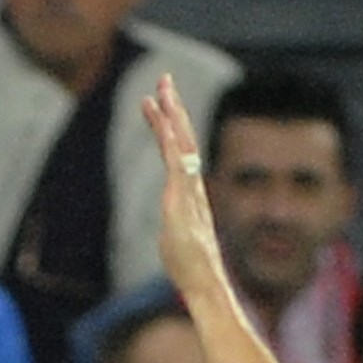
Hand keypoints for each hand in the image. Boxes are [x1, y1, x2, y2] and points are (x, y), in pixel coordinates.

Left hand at [143, 75, 227, 302]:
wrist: (204, 282)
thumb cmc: (190, 268)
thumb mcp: (175, 238)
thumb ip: (174, 222)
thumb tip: (174, 223)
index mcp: (189, 192)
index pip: (178, 151)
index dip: (169, 126)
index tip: (159, 102)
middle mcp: (191, 186)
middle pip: (183, 139)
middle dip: (173, 108)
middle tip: (164, 80)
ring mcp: (188, 191)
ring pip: (181, 146)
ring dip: (171, 117)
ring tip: (159, 92)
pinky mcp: (182, 201)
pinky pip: (178, 164)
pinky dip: (173, 142)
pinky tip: (166, 123)